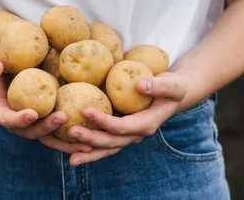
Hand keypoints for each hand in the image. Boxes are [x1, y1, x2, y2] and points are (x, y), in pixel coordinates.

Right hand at [0, 58, 91, 152]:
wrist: (0, 79)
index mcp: (1, 114)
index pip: (9, 120)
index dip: (20, 119)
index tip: (32, 113)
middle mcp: (18, 124)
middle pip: (33, 132)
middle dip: (48, 127)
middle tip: (63, 117)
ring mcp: (34, 125)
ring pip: (51, 137)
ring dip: (67, 141)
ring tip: (86, 142)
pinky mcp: (47, 120)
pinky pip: (61, 131)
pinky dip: (75, 136)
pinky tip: (94, 136)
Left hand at [65, 72, 187, 165]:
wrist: (172, 97)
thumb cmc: (173, 88)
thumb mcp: (173, 85)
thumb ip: (159, 86)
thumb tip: (140, 85)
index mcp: (147, 125)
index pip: (122, 126)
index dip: (105, 121)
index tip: (86, 111)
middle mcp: (136, 135)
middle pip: (111, 141)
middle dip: (91, 139)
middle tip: (71, 132)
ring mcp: (128, 136)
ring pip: (106, 149)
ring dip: (88, 153)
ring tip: (70, 158)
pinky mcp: (120, 133)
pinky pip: (103, 144)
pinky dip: (89, 150)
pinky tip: (72, 150)